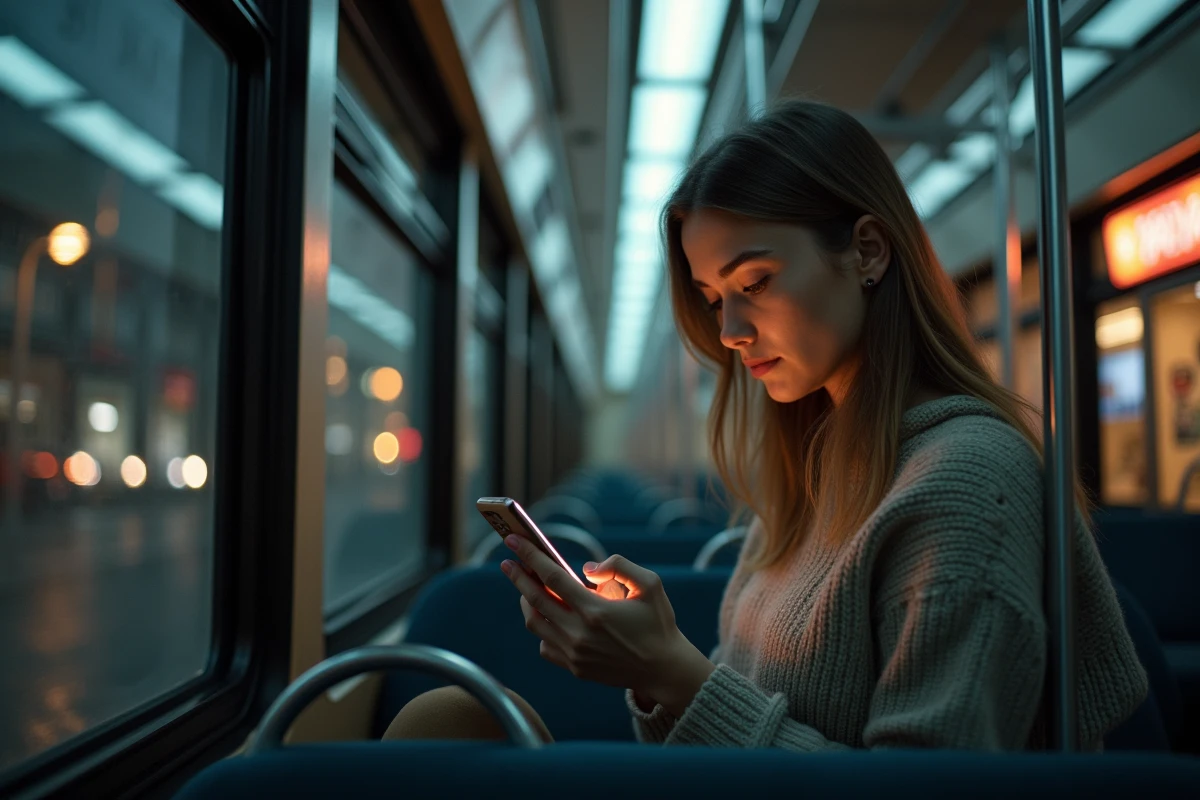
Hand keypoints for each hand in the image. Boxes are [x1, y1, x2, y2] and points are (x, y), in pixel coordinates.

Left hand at [500, 535, 713, 715]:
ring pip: (535, 624)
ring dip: (526, 603)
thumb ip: (619, 567)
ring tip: (526, 587)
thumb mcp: (650, 584)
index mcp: (596, 611)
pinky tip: (548, 616)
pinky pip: (546, 645)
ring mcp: (574, 654)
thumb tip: (586, 570)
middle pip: (535, 600)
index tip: (514, 540)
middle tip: (507, 562)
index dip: (531, 557)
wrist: (664, 670)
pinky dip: (542, 628)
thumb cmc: (658, 623)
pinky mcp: (575, 668)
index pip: (552, 578)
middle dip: (518, 577)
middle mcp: (579, 634)